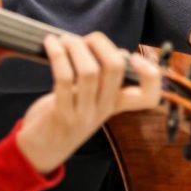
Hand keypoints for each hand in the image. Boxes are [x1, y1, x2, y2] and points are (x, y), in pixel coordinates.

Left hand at [16, 32, 161, 173]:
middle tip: (83, 39)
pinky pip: (64, 78)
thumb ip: (105, 79)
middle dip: (99, 42)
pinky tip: (50, 44)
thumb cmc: (65, 116)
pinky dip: (57, 55)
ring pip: (88, 70)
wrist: (40, 151)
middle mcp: (104, 110)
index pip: (149, 96)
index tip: (133, 55)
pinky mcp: (61, 115)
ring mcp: (84, 114)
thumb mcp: (91, 100)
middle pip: (115, 68)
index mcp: (116, 104)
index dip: (150, 73)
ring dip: (74, 46)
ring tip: (63, 40)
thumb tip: (121, 52)